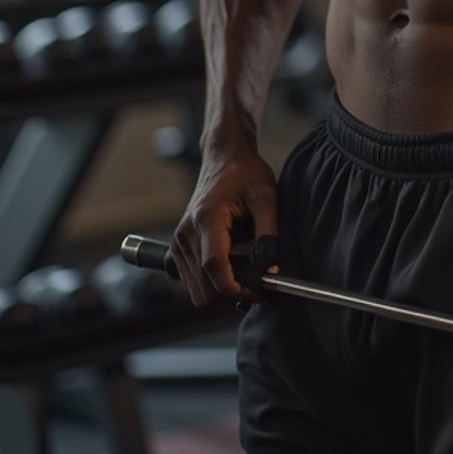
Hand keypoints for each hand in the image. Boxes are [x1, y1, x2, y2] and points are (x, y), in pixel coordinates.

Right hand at [171, 147, 278, 306]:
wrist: (223, 157)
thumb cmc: (245, 172)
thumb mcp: (266, 196)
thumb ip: (269, 234)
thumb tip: (271, 271)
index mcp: (207, 218)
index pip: (213, 267)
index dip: (235, 288)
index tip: (258, 291)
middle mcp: (186, 233)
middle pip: (202, 288)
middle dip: (230, 296)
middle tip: (257, 287)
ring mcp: (179, 242)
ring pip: (196, 291)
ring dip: (221, 293)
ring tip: (247, 279)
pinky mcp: (179, 247)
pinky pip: (192, 281)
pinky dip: (211, 285)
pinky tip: (232, 272)